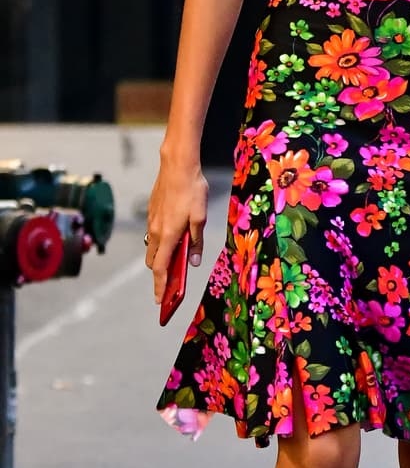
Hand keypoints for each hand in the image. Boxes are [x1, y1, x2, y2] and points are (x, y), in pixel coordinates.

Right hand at [145, 158, 208, 305]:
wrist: (177, 166)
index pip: (160, 268)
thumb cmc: (192, 190)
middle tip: (169, 285)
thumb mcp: (201, 217)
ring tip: (174, 263)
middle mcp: (155, 231)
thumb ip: (196, 241)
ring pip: (152, 248)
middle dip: (159, 275)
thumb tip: (193, 262)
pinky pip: (153, 234)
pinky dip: (160, 243)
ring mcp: (151, 222)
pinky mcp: (152, 213)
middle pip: (153, 261)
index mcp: (168, 235)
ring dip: (160, 258)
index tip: (160, 300)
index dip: (160, 286)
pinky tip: (173, 239)